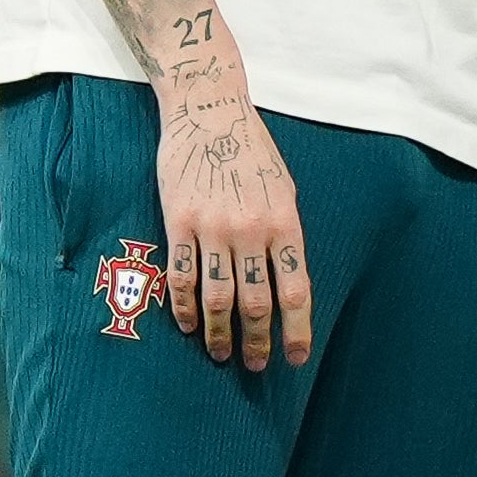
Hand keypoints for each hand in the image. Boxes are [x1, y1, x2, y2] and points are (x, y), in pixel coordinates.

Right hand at [158, 87, 311, 367]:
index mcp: (284, 222)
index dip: (297, 330)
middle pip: (256, 302)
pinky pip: (181, 275)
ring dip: (220, 333)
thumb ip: (286, 233)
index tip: (296, 357)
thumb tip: (287, 279)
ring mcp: (212, 228)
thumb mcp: (285, 188)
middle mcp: (251, 230)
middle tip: (255, 365)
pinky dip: (185, 307)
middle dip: (257, 341)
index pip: (296, 290)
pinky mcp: (179, 221)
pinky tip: (189, 325)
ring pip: (218, 297)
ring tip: (222, 354)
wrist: (208, 110)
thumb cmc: (251, 150)